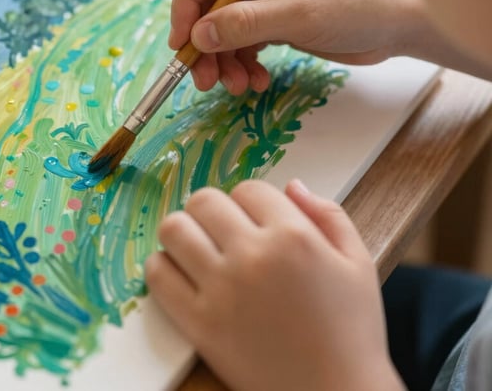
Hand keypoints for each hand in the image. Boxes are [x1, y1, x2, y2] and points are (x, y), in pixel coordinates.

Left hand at [145, 180, 403, 390]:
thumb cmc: (351, 331)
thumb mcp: (358, 264)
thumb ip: (329, 215)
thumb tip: (293, 185)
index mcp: (294, 236)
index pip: (248, 189)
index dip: (251, 202)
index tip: (255, 221)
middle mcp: (253, 255)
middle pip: (204, 201)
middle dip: (212, 210)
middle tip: (221, 231)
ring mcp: (220, 289)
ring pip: (173, 230)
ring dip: (183, 233)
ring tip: (198, 249)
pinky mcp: (197, 323)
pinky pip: (157, 275)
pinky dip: (163, 268)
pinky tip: (183, 276)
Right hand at [170, 0, 428, 93]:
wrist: (403, 26)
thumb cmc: (363, 5)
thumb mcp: (302, 15)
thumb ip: (247, 23)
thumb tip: (198, 36)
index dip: (185, 2)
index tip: (184, 43)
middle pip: (206, 0)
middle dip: (203, 42)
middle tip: (205, 79)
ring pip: (219, 26)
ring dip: (222, 60)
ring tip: (237, 87)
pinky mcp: (272, 16)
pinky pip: (239, 40)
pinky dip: (241, 63)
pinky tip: (254, 81)